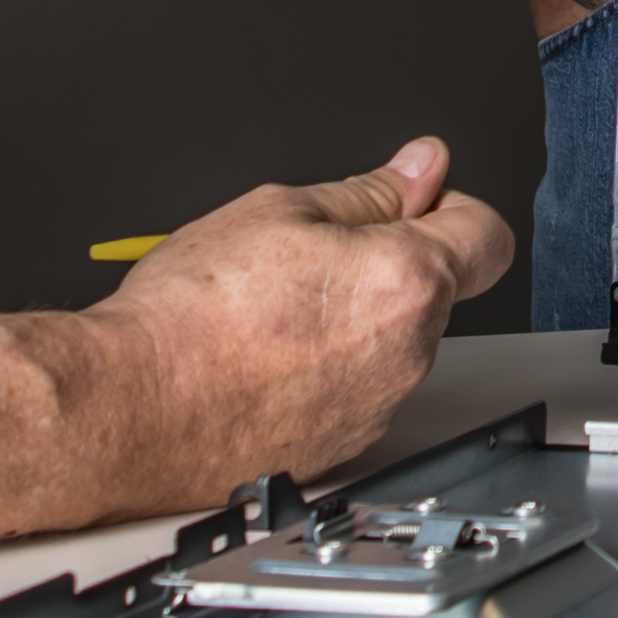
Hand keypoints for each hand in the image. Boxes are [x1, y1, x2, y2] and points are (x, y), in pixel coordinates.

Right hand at [87, 140, 517, 492]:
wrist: (128, 407)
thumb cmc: (191, 315)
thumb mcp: (279, 211)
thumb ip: (368, 190)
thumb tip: (419, 169)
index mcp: (407, 281)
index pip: (489, 235)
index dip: (451, 208)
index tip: (415, 202)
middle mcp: (407, 354)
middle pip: (435, 291)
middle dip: (391, 265)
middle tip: (314, 255)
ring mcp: (375, 408)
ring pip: (392, 344)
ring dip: (357, 322)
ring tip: (276, 310)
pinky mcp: (340, 448)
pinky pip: (357, 392)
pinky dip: (329, 372)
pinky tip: (267, 357)